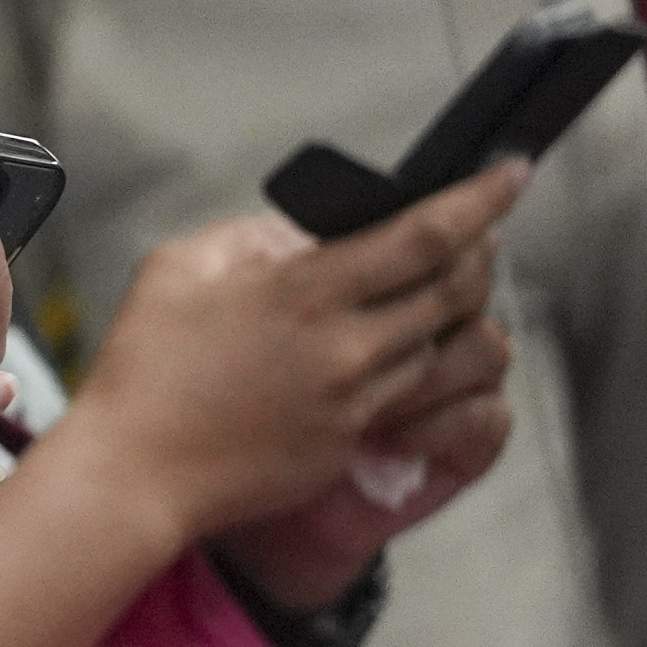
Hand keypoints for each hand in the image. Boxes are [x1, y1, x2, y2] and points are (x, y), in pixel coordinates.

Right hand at [56, 163, 522, 554]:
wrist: (133, 473)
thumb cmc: (141, 369)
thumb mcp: (175, 270)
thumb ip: (246, 238)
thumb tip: (297, 236)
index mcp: (305, 293)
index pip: (426, 235)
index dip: (482, 199)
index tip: (513, 172)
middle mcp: (348, 348)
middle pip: (458, 289)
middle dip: (482, 250)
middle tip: (480, 228)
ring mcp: (356, 401)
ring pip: (444, 344)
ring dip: (452, 310)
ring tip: (435, 285)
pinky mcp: (350, 442)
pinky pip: (409, 393)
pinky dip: (414, 360)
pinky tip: (385, 346)